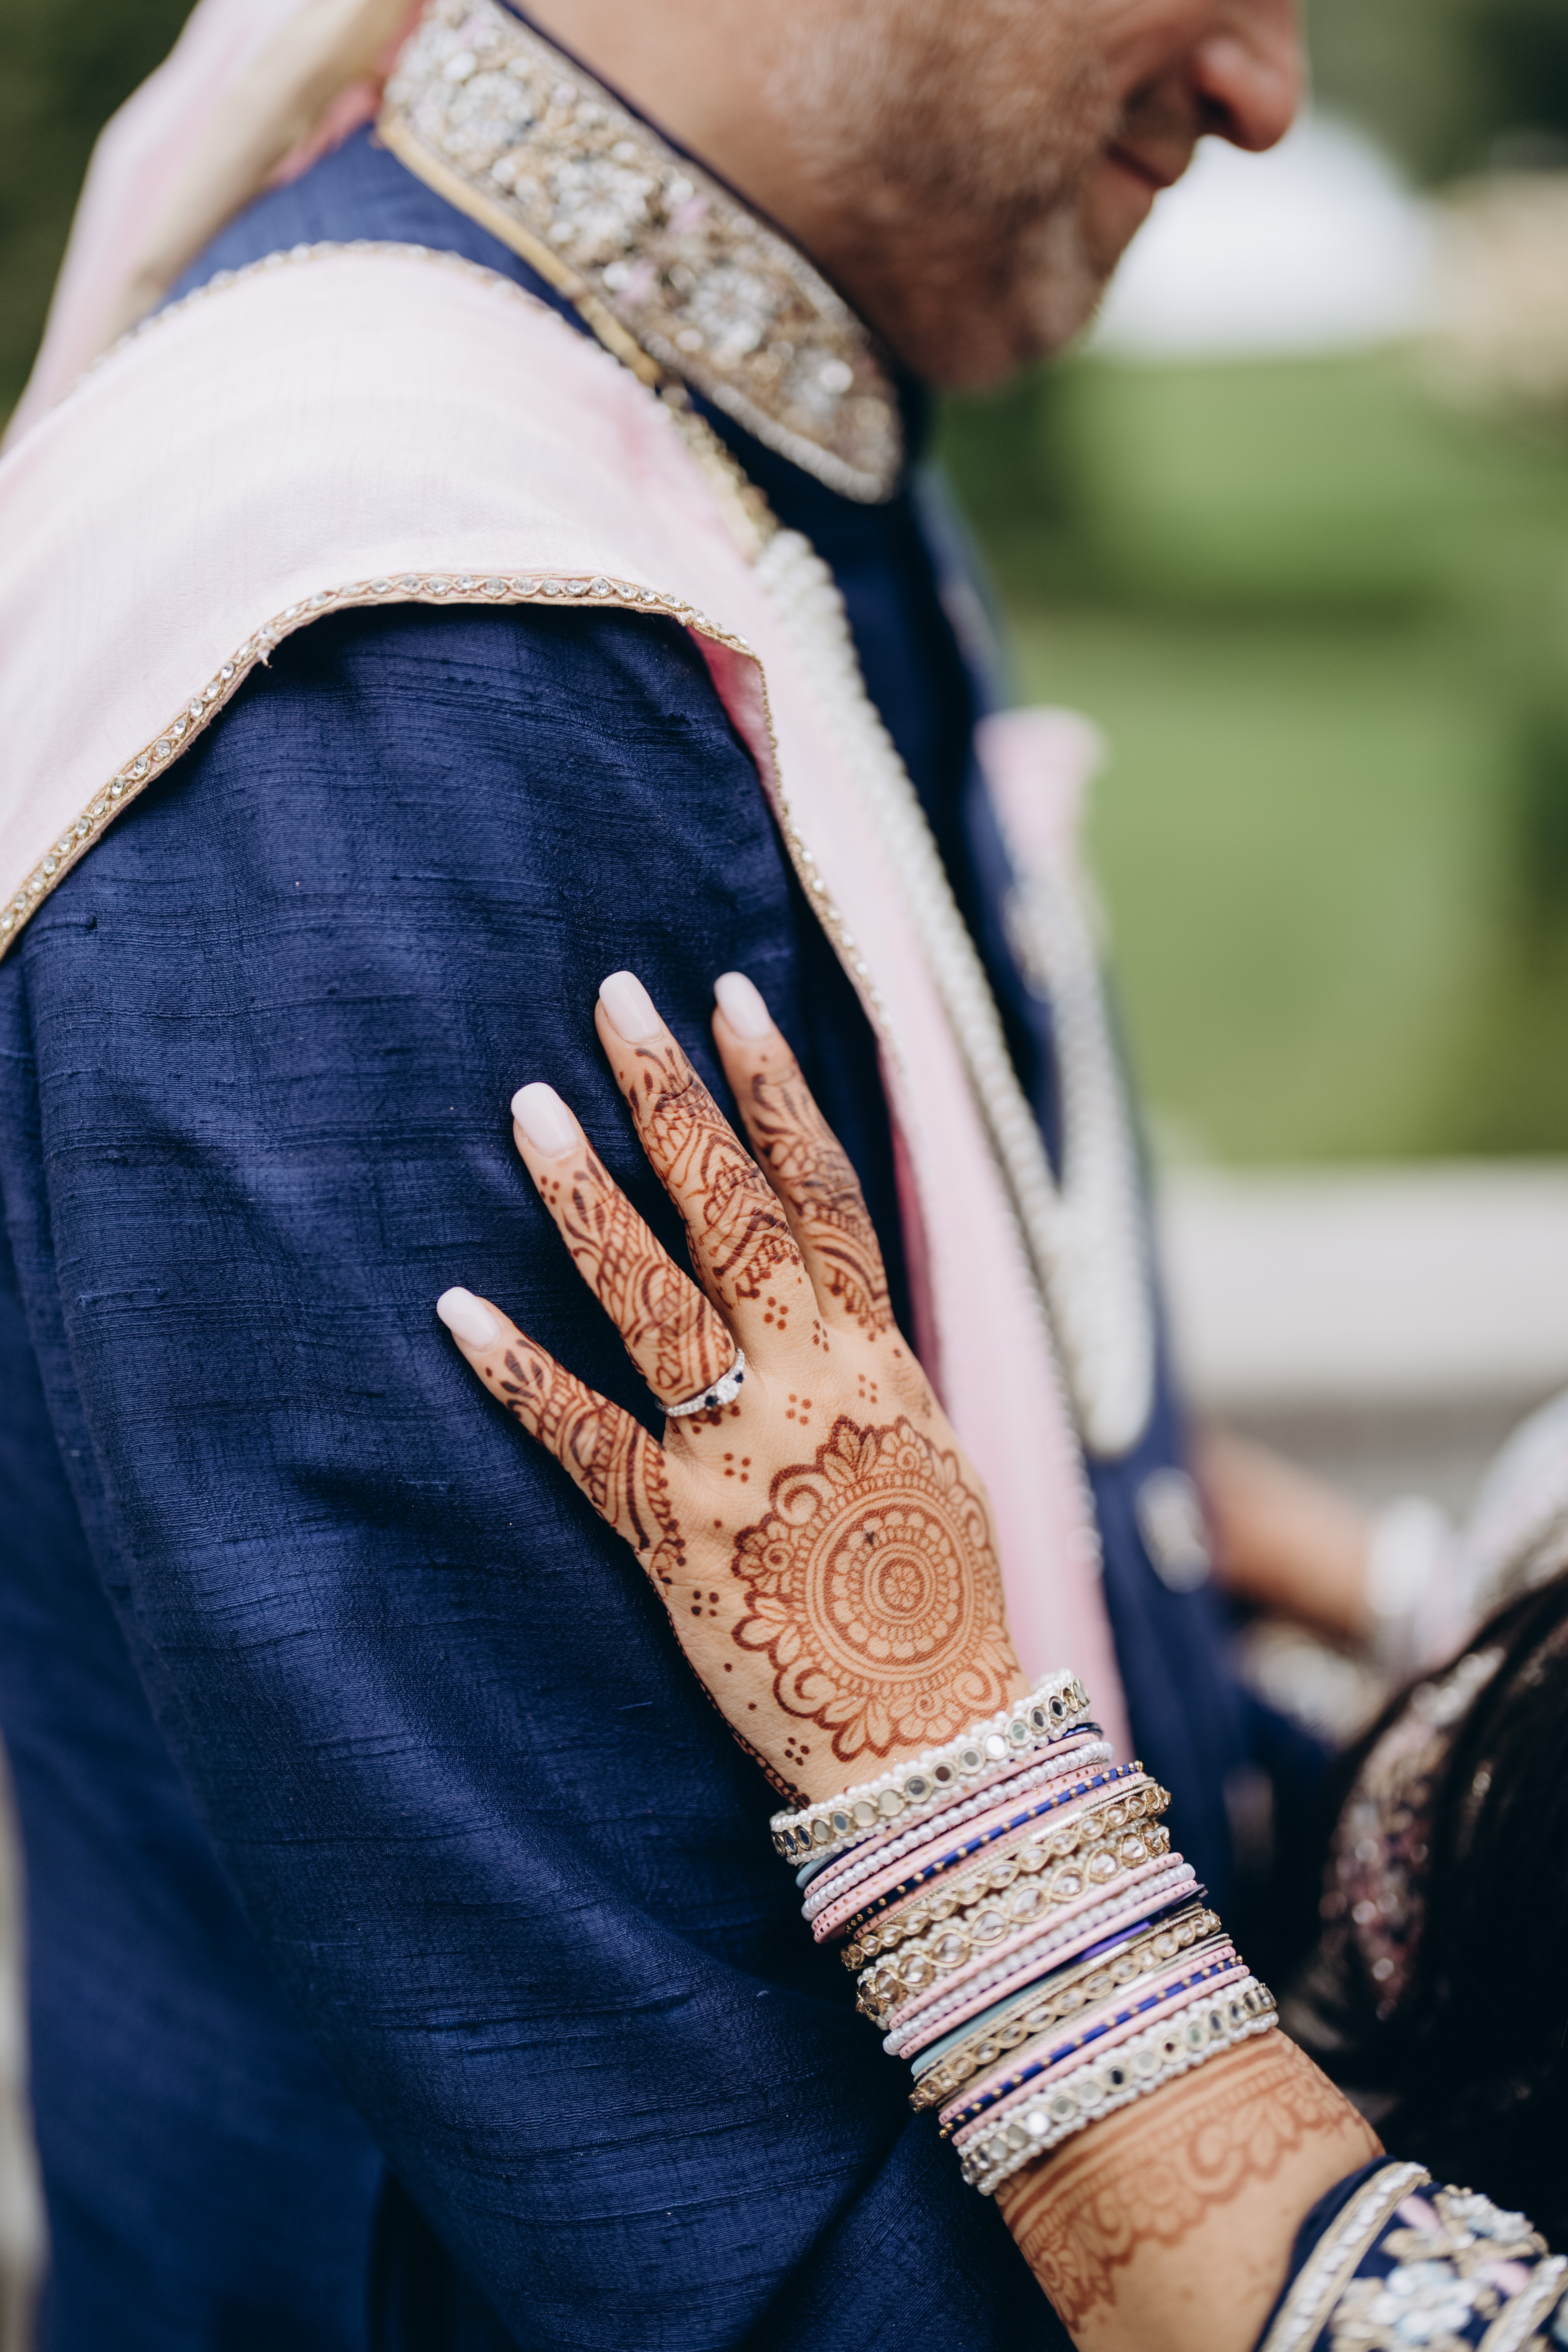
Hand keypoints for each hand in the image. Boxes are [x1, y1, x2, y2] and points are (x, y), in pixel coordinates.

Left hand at [437, 969, 1025, 1804]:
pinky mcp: (672, 1535)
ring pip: (653, 1298)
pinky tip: (457, 1308)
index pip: (823, 1194)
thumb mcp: (927, 1449)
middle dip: (672, 1099)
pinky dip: (519, 1373)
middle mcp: (809, 1386)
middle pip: (735, 1213)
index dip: (775, 1090)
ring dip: (587, 1198)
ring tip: (530, 1108)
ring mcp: (736, 1455)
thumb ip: (875, 1362)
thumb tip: (839, 1288)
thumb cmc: (936, 1596)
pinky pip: (583, 1439)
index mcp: (876, 1360)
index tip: (727, 1001)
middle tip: (614, 1002)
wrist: (933, 1736)